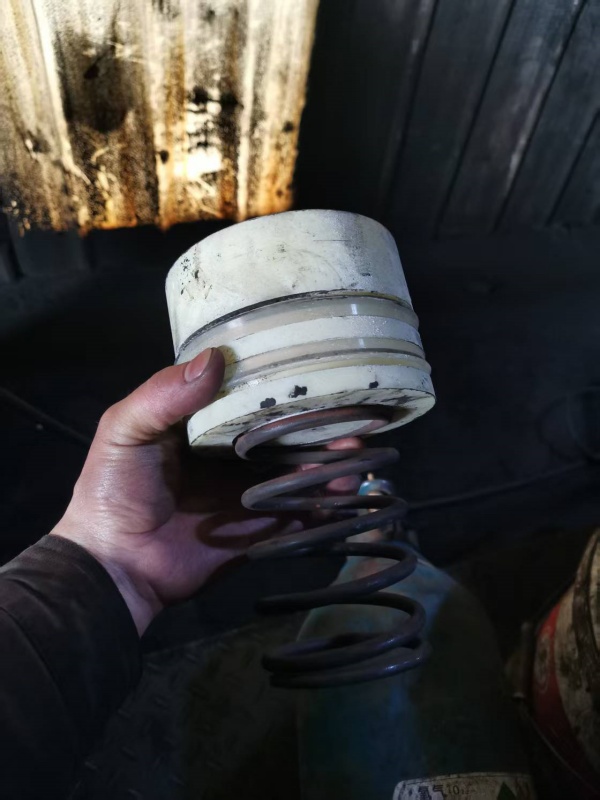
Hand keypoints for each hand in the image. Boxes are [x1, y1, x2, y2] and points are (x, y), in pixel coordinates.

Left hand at [51, 349, 358, 634]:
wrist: (115, 565)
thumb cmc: (112, 491)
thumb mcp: (125, 431)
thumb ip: (163, 394)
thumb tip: (215, 357)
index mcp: (206, 428)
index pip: (253, 400)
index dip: (284, 389)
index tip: (318, 375)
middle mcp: (234, 456)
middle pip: (286, 437)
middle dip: (320, 427)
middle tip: (352, 419)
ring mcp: (250, 495)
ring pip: (300, 474)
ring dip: (330, 465)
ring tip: (355, 457)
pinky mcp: (260, 530)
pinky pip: (299, 516)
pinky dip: (324, 506)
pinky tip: (343, 494)